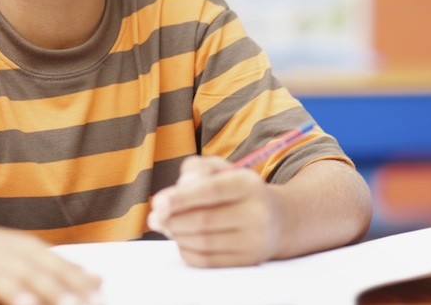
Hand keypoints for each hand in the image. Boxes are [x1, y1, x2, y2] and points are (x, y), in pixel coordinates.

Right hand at [0, 221, 101, 304]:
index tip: (98, 300)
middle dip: (54, 291)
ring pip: (0, 282)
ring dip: (17, 295)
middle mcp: (5, 255)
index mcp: (27, 249)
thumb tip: (100, 281)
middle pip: (33, 274)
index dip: (78, 283)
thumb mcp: (28, 255)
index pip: (58, 266)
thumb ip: (62, 269)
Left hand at [147, 156, 280, 267]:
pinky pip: (207, 260)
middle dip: (172, 220)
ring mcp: (254, 240)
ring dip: (177, 235)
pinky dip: (187, 250)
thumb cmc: (237, 190)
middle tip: (153, 218)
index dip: (181, 197)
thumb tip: (177, 190)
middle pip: (203, 220)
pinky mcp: (248, 261)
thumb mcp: (221, 169)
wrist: (276, 219)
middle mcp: (256, 213)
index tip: (156, 202)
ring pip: (203, 242)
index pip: (211, 191)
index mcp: (248, 183)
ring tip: (167, 226)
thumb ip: (196, 169)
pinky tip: (183, 239)